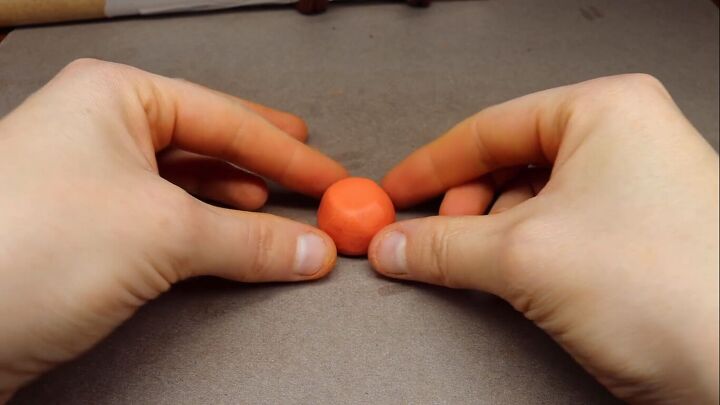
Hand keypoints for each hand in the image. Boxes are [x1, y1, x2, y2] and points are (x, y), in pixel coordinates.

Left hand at [0, 59, 345, 398]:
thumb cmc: (29, 247)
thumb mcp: (163, 232)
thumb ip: (249, 239)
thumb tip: (310, 249)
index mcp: (115, 96)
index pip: (226, 119)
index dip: (288, 153)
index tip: (330, 177)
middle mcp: (101, 129)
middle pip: (208, 144)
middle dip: (264, 169)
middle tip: (314, 182)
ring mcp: (90, 179)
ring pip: (187, 183)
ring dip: (238, 204)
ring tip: (280, 212)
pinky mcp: (86, 229)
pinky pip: (165, 220)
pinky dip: (206, 232)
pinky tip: (229, 239)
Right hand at [369, 74, 718, 403]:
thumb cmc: (672, 292)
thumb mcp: (524, 257)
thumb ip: (444, 246)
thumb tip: (396, 243)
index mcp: (605, 112)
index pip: (488, 129)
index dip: (431, 166)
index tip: (396, 192)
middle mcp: (625, 139)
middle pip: (507, 163)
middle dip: (465, 208)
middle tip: (435, 241)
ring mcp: (635, 185)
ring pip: (530, 200)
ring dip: (491, 235)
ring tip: (478, 267)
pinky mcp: (637, 232)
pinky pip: (557, 228)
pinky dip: (522, 252)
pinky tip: (513, 278)